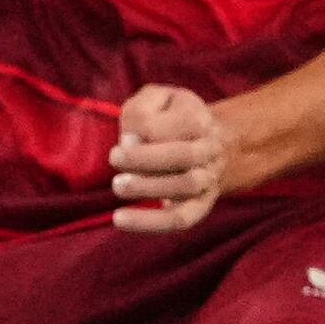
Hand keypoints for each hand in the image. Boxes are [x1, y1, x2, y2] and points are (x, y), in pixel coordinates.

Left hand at [108, 82, 232, 233]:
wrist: (206, 144)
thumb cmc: (168, 119)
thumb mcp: (155, 100)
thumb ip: (141, 113)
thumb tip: (130, 141)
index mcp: (201, 119)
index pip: (180, 124)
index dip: (147, 129)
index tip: (125, 136)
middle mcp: (210, 151)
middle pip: (184, 155)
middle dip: (146, 158)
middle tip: (114, 157)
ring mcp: (208, 179)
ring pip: (186, 186)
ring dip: (148, 187)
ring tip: (118, 185)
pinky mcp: (198, 206)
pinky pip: (181, 219)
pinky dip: (150, 222)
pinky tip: (119, 220)